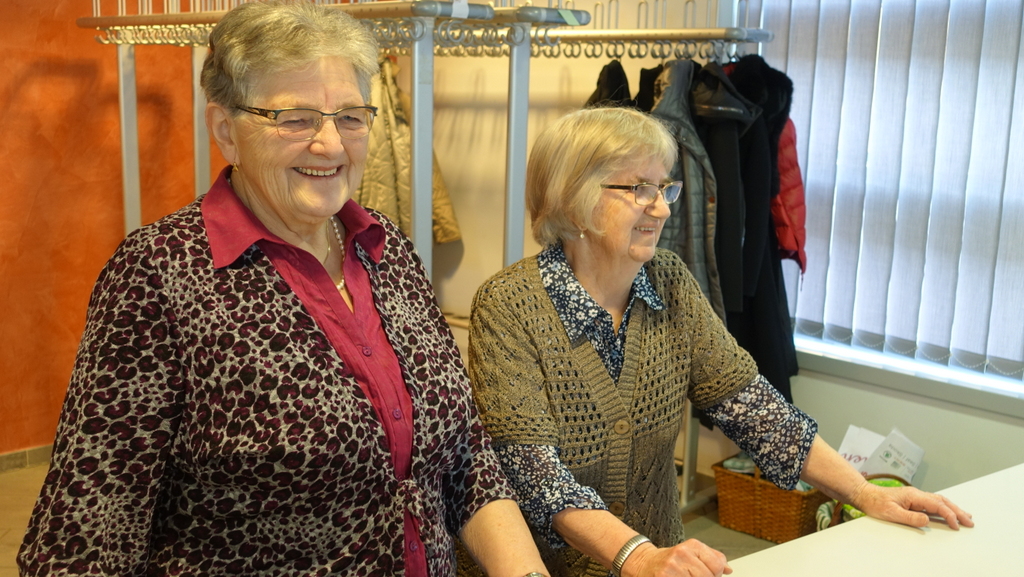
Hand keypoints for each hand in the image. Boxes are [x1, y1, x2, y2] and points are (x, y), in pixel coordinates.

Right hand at [621, 539, 731, 576]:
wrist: (643, 563)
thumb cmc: (668, 560)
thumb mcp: (691, 552)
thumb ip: (711, 558)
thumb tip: (728, 569)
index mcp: (691, 546)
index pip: (717, 565)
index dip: (715, 574)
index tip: (708, 574)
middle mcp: (681, 555)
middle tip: (693, 576)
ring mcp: (671, 569)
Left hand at [849, 482, 974, 529]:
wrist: (864, 495)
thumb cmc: (875, 503)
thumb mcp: (891, 513)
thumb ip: (910, 517)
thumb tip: (927, 521)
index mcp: (913, 496)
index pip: (937, 505)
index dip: (949, 515)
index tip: (956, 525)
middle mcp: (917, 494)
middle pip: (942, 501)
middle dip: (957, 511)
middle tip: (970, 521)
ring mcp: (915, 496)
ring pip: (939, 501)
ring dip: (953, 508)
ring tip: (965, 516)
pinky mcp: (912, 499)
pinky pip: (933, 502)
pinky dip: (944, 507)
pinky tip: (948, 512)